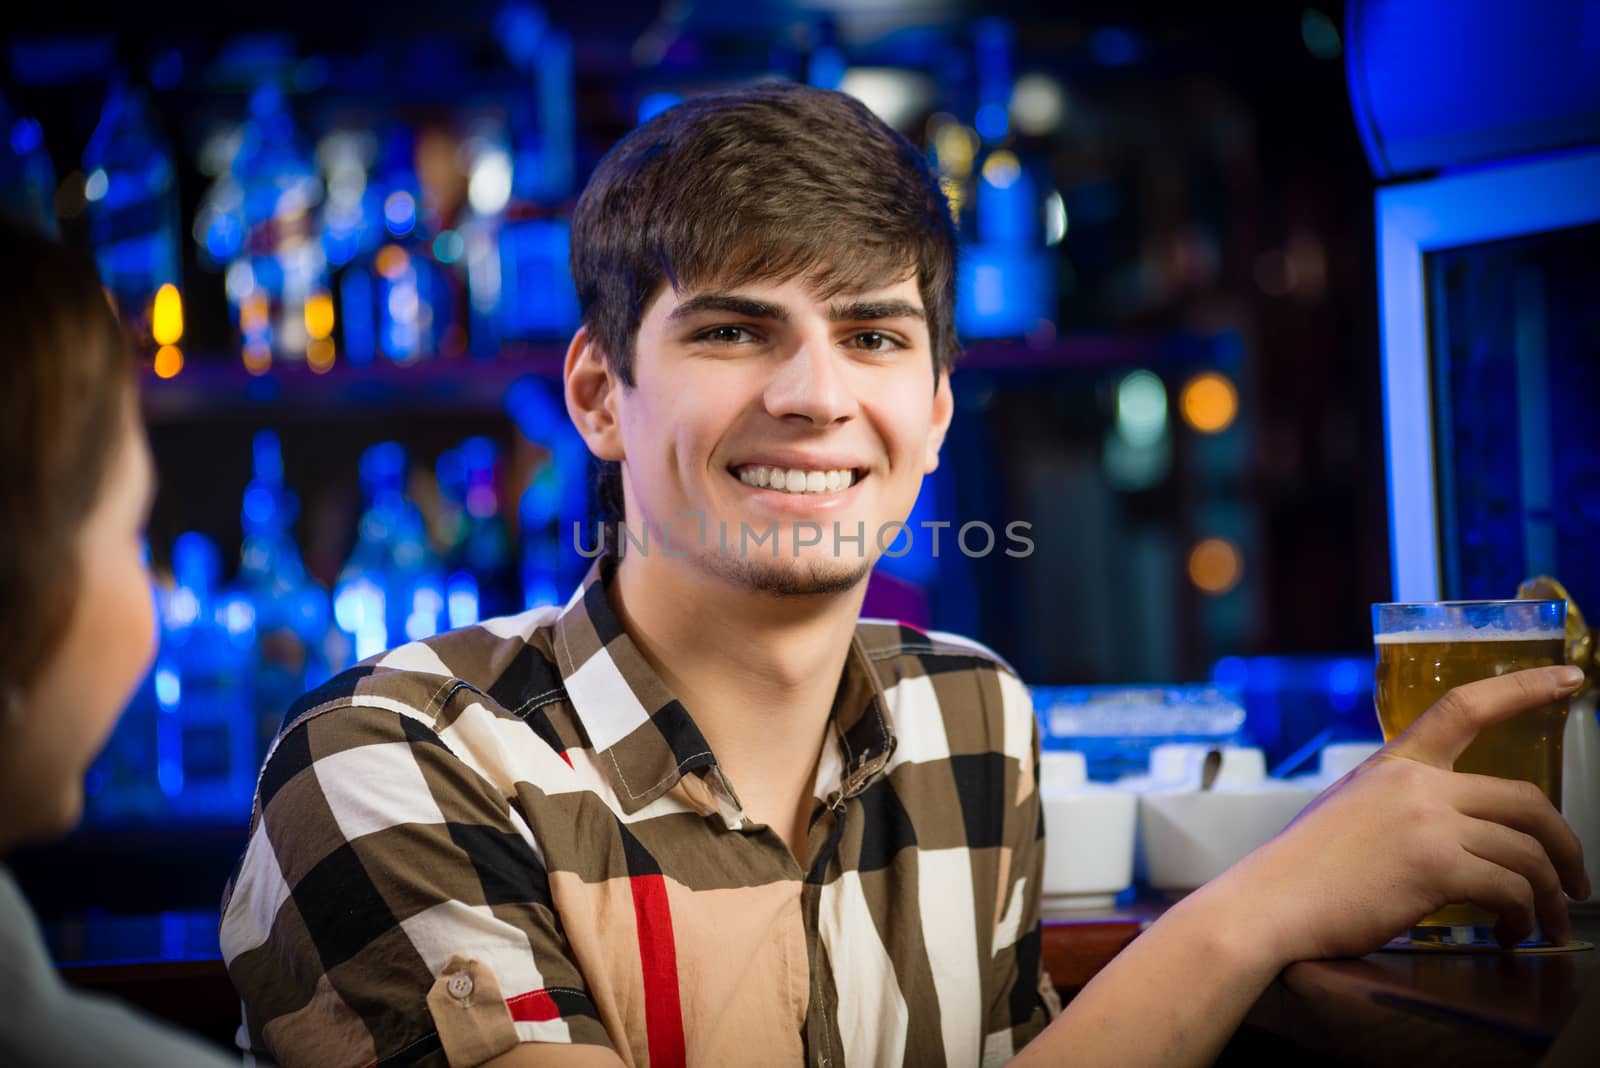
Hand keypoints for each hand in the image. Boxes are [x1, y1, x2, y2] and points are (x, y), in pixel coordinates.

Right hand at [1221, 665, 1589, 961]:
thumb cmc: (1301, 869)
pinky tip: (1509, 932)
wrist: (1266, 903)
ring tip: (1540, 921)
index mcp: (1394, 763)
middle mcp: (1417, 785)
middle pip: (1526, 800)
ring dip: (1548, 896)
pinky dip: (1522, 917)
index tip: (1570, 679)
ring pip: (1528, 854)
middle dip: (1566, 844)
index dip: (1525, 687)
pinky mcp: (1435, 868)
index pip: (1466, 706)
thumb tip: (1446, 828)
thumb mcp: (1348, 809)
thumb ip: (1397, 803)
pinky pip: (1510, 890)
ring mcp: (1427, 824)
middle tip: (1574, 878)